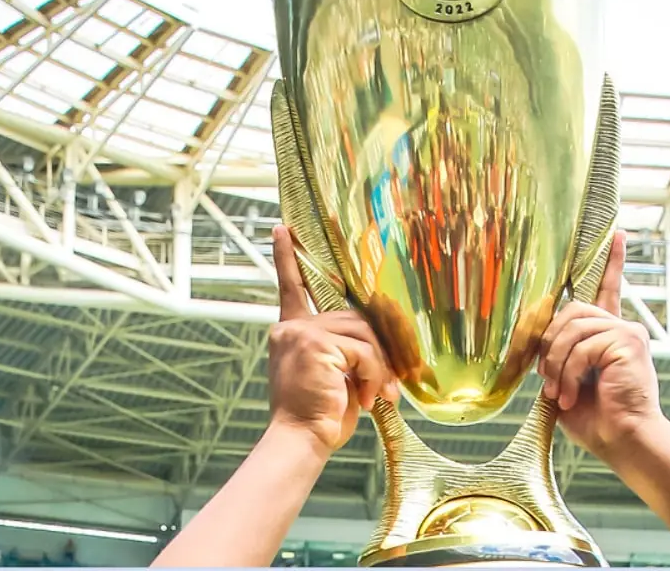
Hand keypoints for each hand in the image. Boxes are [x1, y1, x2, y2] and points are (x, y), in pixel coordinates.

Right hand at [267, 225, 398, 453]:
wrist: (301, 441)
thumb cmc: (319, 416)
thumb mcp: (332, 375)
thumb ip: (344, 350)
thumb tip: (380, 341)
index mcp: (290, 331)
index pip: (291, 288)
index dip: (288, 258)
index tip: (283, 228)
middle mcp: (292, 327)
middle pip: (353, 319)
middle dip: (377, 352)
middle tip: (386, 388)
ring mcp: (302, 333)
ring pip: (363, 335)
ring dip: (378, 369)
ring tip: (376, 398)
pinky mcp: (316, 344)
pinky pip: (363, 351)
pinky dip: (374, 376)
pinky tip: (367, 400)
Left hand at [538, 231, 661, 459]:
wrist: (623, 441)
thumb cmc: (596, 419)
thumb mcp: (568, 379)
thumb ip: (560, 352)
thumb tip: (538, 338)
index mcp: (609, 335)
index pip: (608, 289)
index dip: (611, 261)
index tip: (617, 234)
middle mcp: (622, 327)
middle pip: (570, 311)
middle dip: (550, 344)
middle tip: (548, 378)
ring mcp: (627, 332)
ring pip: (571, 329)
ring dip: (557, 364)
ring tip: (560, 393)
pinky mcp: (629, 340)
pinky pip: (582, 345)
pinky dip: (569, 372)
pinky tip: (572, 394)